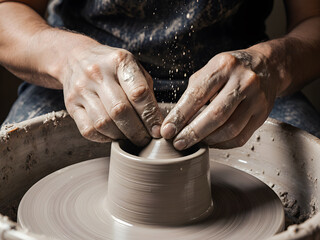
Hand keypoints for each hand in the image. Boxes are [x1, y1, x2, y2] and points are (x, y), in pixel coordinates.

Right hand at [61, 44, 162, 145]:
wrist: (75, 58)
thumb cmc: (112, 67)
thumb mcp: (133, 68)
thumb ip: (146, 92)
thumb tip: (157, 123)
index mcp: (120, 61)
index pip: (139, 93)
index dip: (151, 116)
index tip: (157, 131)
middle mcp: (98, 73)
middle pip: (120, 111)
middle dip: (137, 131)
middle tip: (146, 140)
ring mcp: (81, 89)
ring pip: (103, 123)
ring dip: (121, 136)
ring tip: (131, 138)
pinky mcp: (70, 105)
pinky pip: (88, 130)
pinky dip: (104, 138)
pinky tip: (113, 135)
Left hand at [161, 50, 280, 148]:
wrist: (267, 67)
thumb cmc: (230, 70)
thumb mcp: (210, 70)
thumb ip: (194, 92)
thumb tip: (176, 120)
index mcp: (223, 66)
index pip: (197, 95)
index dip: (180, 116)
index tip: (167, 131)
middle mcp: (243, 81)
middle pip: (216, 115)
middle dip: (193, 133)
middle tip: (177, 143)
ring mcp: (256, 98)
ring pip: (230, 129)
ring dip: (208, 141)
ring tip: (194, 143)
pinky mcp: (263, 114)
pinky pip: (240, 137)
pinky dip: (222, 144)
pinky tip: (211, 142)